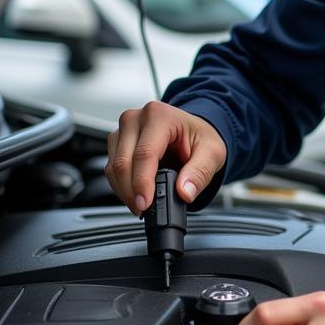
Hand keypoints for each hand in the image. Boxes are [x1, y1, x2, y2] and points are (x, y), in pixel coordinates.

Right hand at [106, 101, 226, 215]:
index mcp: (160, 116)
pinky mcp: (117, 141)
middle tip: (144, 208)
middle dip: (131, 192)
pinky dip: (121, 185)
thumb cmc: (199, 137)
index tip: (146, 203)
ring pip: (113, 167)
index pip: (145, 153)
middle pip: (124, 162)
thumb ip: (200, 172)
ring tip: (142, 204)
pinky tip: (135, 193)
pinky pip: (111, 168)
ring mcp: (124, 129)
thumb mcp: (212, 153)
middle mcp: (137, 118)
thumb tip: (184, 192)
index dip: (142, 182)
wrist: (192, 131)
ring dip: (124, 190)